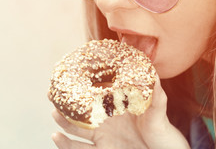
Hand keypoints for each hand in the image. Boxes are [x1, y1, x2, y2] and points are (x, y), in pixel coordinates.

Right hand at [51, 78, 189, 148]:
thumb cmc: (163, 134)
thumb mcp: (159, 116)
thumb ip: (156, 98)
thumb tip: (154, 73)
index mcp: (117, 108)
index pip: (96, 95)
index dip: (82, 87)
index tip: (69, 77)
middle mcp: (106, 121)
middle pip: (81, 110)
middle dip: (66, 102)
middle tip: (52, 92)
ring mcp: (102, 137)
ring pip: (76, 128)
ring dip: (63, 121)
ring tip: (54, 112)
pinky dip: (65, 144)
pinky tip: (55, 137)